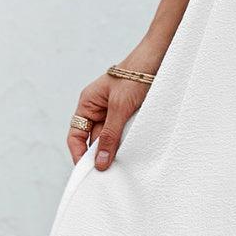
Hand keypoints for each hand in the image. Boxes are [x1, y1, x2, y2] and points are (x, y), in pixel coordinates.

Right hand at [67, 39, 163, 170]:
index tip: (89, 172)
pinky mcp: (130, 116)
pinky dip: (128, 144)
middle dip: (100, 156)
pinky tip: (133, 154)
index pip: (76, 135)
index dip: (79, 154)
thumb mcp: (120, 108)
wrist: (159, 59)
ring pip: (111, 140)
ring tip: (122, 167)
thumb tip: (100, 162)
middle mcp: (98, 110)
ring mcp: (114, 113)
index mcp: (88, 104)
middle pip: (94, 141)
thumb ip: (110, 136)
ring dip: (116, 151)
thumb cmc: (135, 77)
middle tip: (109, 176)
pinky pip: (125, 135)